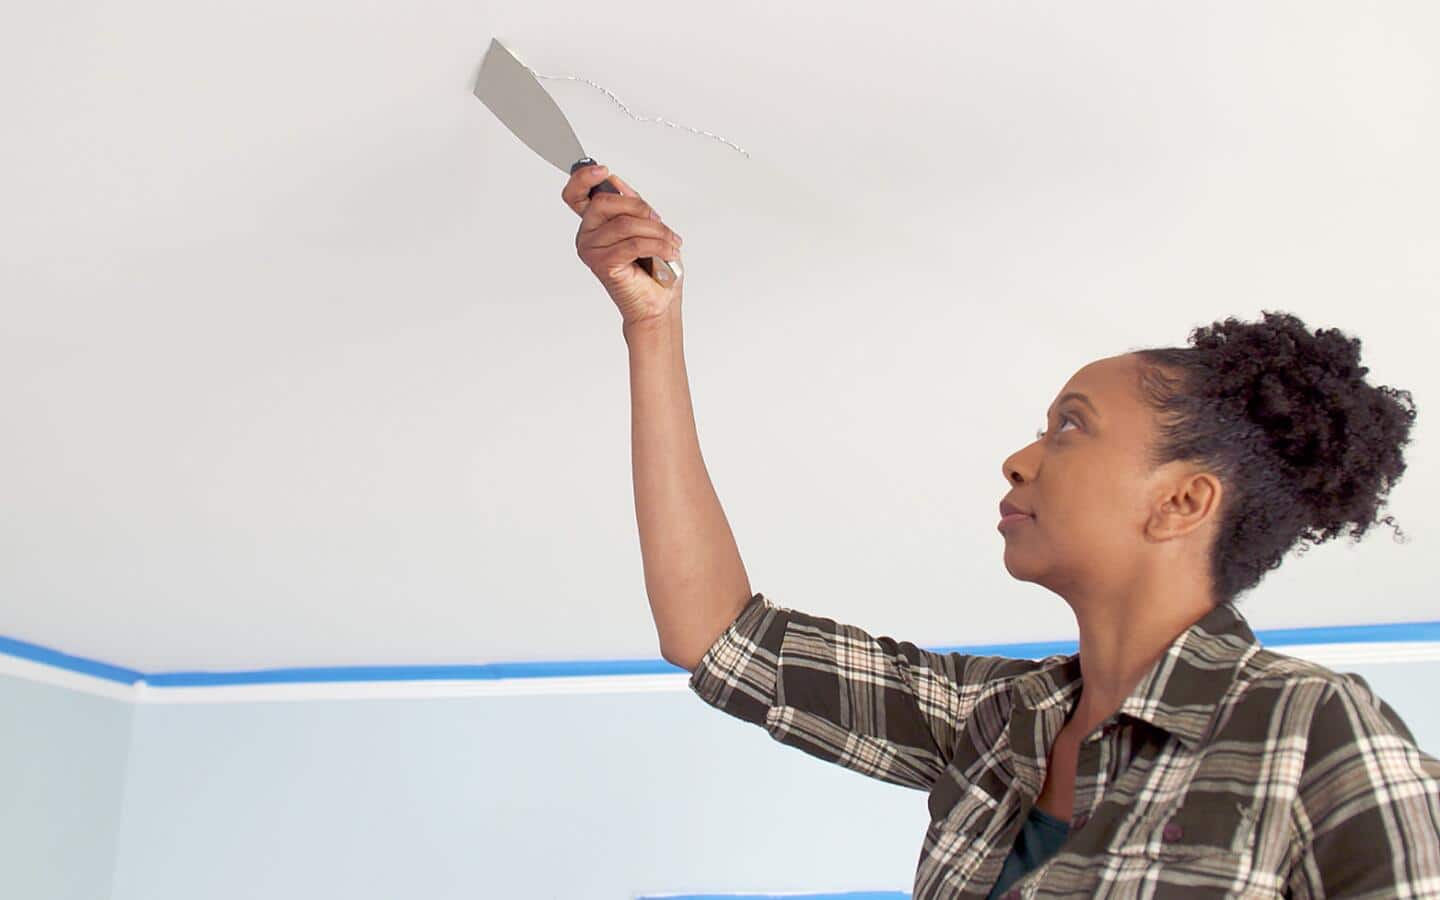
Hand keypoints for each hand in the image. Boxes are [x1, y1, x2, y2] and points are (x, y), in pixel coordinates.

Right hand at [561, 165, 682, 326]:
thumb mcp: (647, 225)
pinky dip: (658, 245)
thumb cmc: (654, 270)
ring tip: (671, 243)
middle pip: (604, 201)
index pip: (575, 194)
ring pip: (625, 223)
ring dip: (656, 231)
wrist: (658, 304)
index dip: (583, 177)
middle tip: (658, 221)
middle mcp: (587, 235)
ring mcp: (591, 250)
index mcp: (595, 223)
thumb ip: (629, 202)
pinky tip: (668, 252)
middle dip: (639, 207)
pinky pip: (633, 243)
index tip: (602, 170)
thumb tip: (613, 181)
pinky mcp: (602, 264)